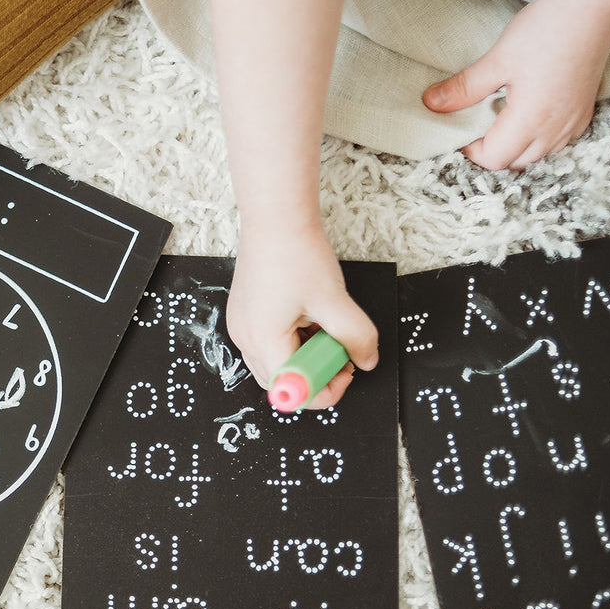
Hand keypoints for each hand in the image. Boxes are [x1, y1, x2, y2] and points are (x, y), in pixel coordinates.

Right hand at [227, 219, 378, 409]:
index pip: (296, 391)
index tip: (348, 369)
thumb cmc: (296, 253)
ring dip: (306, 355)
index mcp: (263, 340)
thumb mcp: (334, 300)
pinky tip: (309, 316)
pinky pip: (270, 344)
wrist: (275, 217)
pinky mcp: (246, 316)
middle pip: (283, 382)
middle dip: (316, 373)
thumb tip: (367, 360)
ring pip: (278, 363)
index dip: (327, 388)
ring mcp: (242, 328)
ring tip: (325, 325)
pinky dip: (294, 340)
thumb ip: (355, 336)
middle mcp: (244, 339)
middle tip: (340, 349)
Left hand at [422, 0, 609, 170]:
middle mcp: (556, 129)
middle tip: (476, 124)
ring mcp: (574, 122)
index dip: (471, 149)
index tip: (461, 127)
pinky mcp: (584, 111)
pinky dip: (538, 138)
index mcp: (531, 120)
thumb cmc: (545, 30)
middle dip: (491, 151)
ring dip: (515, 147)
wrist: (592, 7)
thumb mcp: (497, 60)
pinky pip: (557, 141)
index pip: (494, 159)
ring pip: (538, 155)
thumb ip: (464, 88)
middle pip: (515, 162)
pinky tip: (527, 114)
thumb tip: (431, 104)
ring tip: (500, 118)